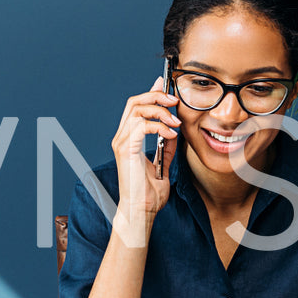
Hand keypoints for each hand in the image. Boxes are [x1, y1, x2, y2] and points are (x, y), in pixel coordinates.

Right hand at [110, 76, 179, 238]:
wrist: (142, 210)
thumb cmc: (149, 194)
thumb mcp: (162, 165)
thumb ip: (165, 147)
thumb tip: (173, 131)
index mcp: (128, 139)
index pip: (136, 107)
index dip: (151, 93)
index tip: (166, 87)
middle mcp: (122, 138)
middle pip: (134, 102)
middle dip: (156, 96)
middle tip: (174, 100)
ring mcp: (122, 143)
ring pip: (137, 109)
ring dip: (159, 110)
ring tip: (175, 121)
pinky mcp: (126, 150)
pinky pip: (141, 125)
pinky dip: (158, 126)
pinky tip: (170, 134)